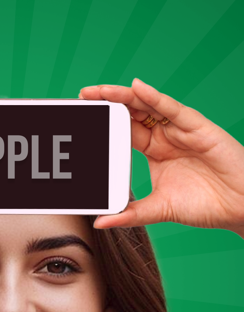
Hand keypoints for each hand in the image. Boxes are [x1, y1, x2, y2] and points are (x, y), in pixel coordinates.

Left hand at [79, 78, 243, 233]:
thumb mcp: (160, 209)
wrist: (240, 207)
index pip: (124, 130)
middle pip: (132, 113)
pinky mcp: (198, 127)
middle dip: (108, 103)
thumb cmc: (206, 205)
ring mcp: (181, 129)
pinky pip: (173, 109)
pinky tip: (138, 89)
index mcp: (155, 151)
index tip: (83, 119)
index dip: (105, 122)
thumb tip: (100, 222)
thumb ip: (131, 214)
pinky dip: (155, 98)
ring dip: (124, 97)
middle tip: (84, 97)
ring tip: (101, 91)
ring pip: (149, 106)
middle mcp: (166, 135)